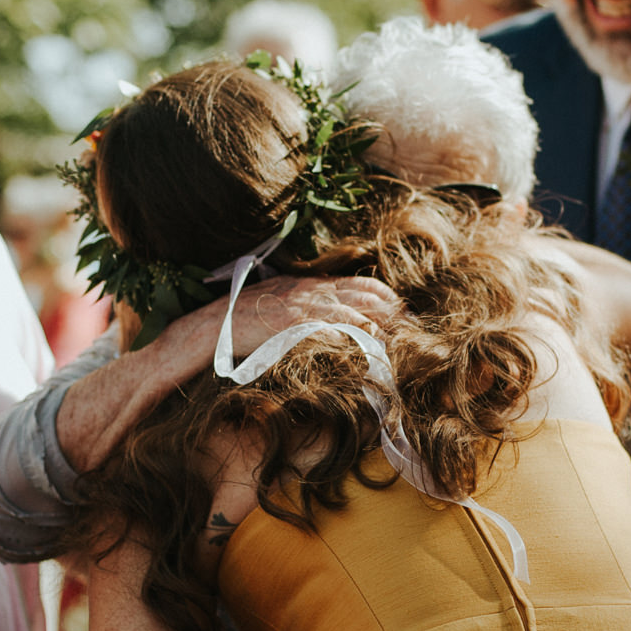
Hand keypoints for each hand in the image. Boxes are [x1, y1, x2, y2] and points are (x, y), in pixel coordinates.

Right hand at [213, 274, 402, 356]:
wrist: (218, 322)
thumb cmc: (251, 315)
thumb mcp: (287, 299)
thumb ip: (314, 302)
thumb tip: (341, 313)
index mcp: (313, 284)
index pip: (361, 284)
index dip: (387, 298)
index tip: (405, 312)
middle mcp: (311, 291)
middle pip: (363, 297)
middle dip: (392, 314)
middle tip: (412, 330)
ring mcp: (301, 306)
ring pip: (351, 312)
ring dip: (376, 328)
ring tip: (395, 343)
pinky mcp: (289, 323)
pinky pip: (324, 329)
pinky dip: (346, 337)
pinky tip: (362, 347)